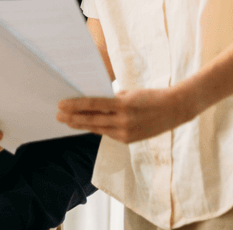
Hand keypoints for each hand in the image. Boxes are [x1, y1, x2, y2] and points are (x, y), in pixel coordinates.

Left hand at [56, 86, 195, 143]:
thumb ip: (112, 99)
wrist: (175, 109)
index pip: (93, 104)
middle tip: (57, 115)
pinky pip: (108, 134)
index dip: (75, 105)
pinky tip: (85, 126)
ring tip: (67, 122)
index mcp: (123, 104)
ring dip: (81, 125)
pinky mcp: (129, 140)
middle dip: (73, 118)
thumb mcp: (130, 93)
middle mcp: (124, 120)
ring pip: (98, 129)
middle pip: (92, 120)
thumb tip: (92, 103)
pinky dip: (96, 129)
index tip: (61, 104)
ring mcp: (126, 132)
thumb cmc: (150, 96)